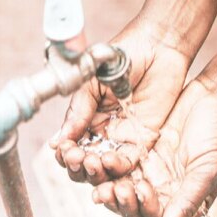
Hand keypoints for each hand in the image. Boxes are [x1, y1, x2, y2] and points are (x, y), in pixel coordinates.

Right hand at [50, 26, 191, 185]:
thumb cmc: (123, 57)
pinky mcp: (144, 140)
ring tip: (93, 161)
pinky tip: (110, 160)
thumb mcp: (92, 83)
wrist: (158, 46)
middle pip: (85, 164)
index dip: (64, 153)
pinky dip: (119, 167)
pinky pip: (129, 163)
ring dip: (96, 171)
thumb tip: (58, 140)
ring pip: (105, 168)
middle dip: (78, 166)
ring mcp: (122, 138)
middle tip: (77, 158)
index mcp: (85, 119)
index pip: (70, 147)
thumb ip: (78, 111)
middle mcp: (102, 133)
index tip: (62, 149)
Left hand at [92, 77, 216, 216]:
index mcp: (179, 204)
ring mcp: (146, 174)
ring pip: (118, 187)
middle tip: (112, 187)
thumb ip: (188, 202)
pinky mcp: (135, 155)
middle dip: (119, 201)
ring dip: (105, 183)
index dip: (143, 211)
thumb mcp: (208, 170)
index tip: (140, 189)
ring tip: (98, 169)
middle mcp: (160, 193)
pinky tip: (94, 155)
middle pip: (130, 210)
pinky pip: (114, 164)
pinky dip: (103, 163)